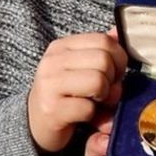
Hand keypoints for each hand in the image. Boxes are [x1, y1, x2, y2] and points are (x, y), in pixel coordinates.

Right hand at [28, 28, 124, 152]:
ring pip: (98, 81)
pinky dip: (92, 115)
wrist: (36, 123)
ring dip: (104, 96)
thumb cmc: (66, 94)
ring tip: (95, 101)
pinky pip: (88, 108)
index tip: (114, 74)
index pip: (104, 40)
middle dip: (113, 79)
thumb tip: (118, 32)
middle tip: (105, 91)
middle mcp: (53, 61)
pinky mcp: (52, 109)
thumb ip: (100, 51)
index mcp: (62, 46)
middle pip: (104, 60)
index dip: (119, 59)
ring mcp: (50, 85)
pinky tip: (82, 115)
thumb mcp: (82, 68)